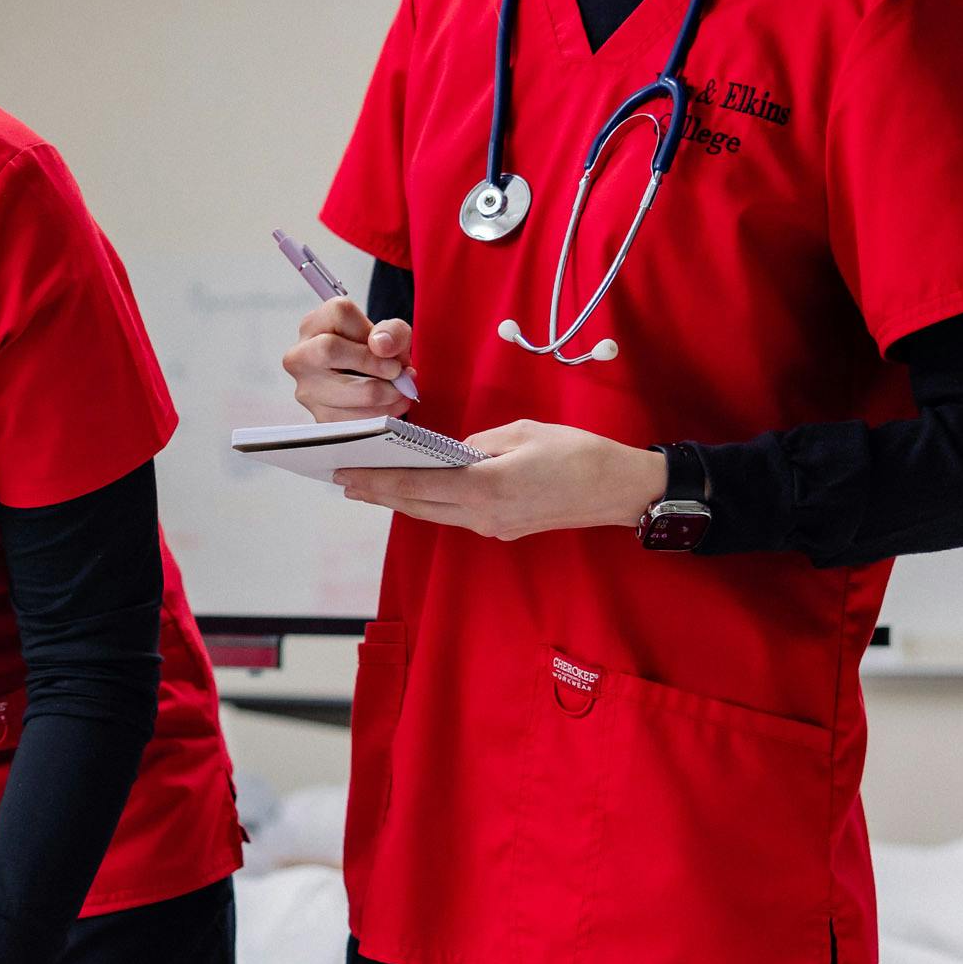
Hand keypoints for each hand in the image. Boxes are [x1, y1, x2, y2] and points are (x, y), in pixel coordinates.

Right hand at [284, 296, 414, 421]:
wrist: (370, 381)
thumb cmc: (375, 352)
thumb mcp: (391, 333)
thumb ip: (392, 331)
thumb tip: (380, 345)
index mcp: (314, 325)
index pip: (339, 314)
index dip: (370, 331)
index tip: (388, 347)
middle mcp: (301, 355)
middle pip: (329, 349)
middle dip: (373, 363)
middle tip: (396, 372)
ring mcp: (306, 388)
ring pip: (345, 391)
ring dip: (385, 394)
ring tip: (400, 390)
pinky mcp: (318, 415)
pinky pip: (352, 419)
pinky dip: (380, 414)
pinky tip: (390, 405)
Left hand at [338, 420, 667, 541]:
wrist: (619, 490)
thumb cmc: (577, 454)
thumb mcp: (522, 433)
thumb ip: (478, 444)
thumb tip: (450, 452)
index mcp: (486, 487)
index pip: (418, 483)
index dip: (379, 479)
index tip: (347, 472)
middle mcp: (484, 515)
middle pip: (417, 505)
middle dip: (378, 492)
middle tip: (343, 480)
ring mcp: (493, 527)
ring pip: (433, 513)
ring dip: (399, 501)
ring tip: (367, 487)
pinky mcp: (504, 530)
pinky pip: (453, 516)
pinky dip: (427, 504)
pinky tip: (412, 492)